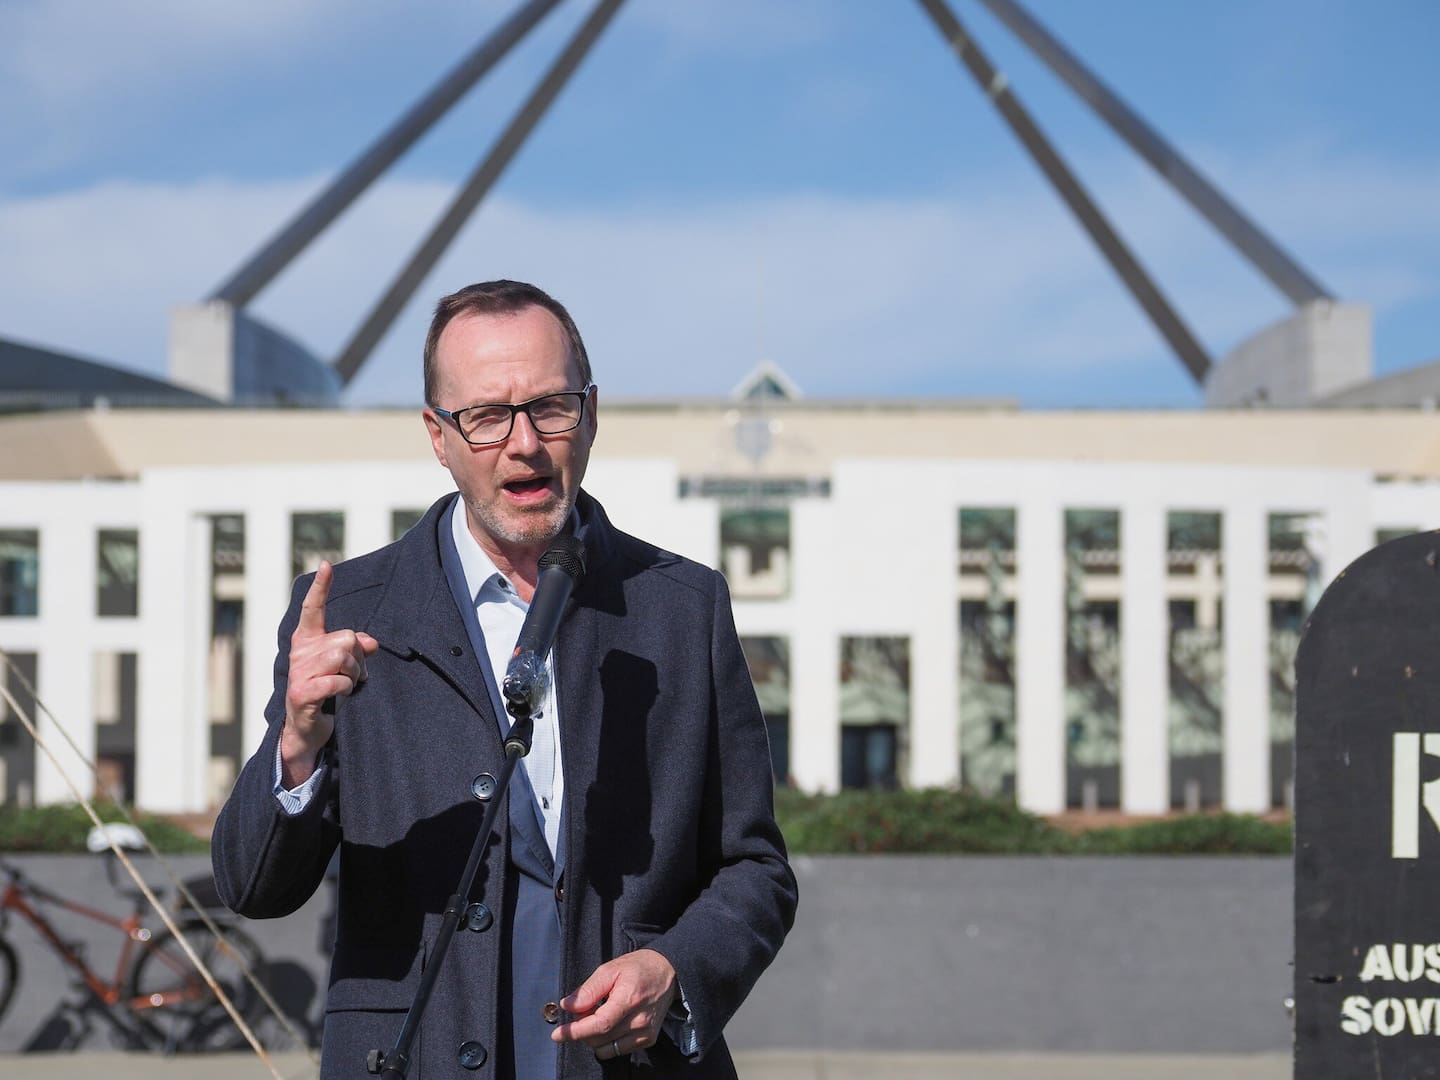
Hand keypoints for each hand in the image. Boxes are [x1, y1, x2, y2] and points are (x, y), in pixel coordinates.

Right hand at [280, 561, 378, 784]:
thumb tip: (370, 642)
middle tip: (354, 674)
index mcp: (307, 641)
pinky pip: (337, 681)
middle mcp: (299, 653)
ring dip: (355, 674)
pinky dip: (347, 688)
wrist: (306, 728)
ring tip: (348, 685)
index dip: (321, 587)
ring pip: (343, 657)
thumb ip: (356, 648)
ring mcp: (298, 673)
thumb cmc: (326, 691)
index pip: (314, 609)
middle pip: (344, 639)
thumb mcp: (344, 666)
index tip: (326, 564)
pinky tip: (340, 695)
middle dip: (358, 657)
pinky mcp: (300, 693)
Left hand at [551, 948, 677, 1059]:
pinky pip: (618, 1050)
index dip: (575, 1032)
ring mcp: (645, 1033)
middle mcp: (639, 1021)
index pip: (599, 1025)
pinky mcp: (648, 1040)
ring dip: (594, 1037)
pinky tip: (610, 1023)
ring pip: (606, 1049)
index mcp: (629, 999)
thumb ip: (588, 990)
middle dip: (582, 1029)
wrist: (668, 972)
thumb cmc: (638, 968)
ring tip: (599, 1016)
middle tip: (583, 1010)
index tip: (558, 1034)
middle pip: (599, 1039)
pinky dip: (607, 1041)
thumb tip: (567, 1006)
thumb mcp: (610, 969)